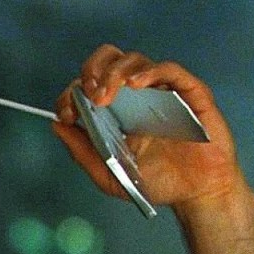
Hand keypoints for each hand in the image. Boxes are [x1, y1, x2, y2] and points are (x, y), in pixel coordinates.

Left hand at [53, 45, 244, 209]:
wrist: (197, 194)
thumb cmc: (157, 183)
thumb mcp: (110, 175)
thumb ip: (83, 152)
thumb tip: (57, 126)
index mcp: (115, 109)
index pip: (88, 84)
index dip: (73, 93)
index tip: (68, 112)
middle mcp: (136, 95)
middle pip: (109, 59)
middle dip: (92, 70)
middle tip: (90, 93)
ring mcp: (162, 91)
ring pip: (135, 60)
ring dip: (116, 71)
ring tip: (108, 93)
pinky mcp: (189, 93)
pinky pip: (170, 70)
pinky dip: (151, 71)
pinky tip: (137, 85)